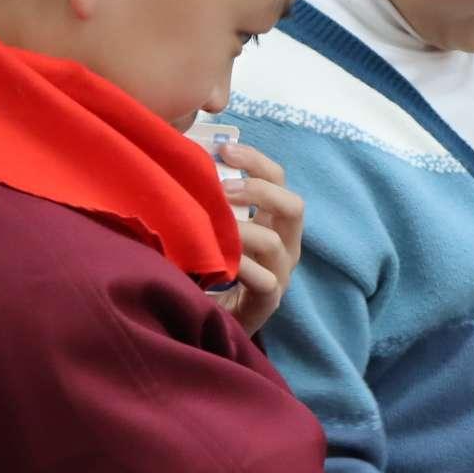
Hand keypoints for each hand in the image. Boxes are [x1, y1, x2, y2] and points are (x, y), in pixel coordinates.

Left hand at [214, 143, 302, 335]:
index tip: (224, 150)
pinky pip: (265, 282)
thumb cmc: (204, 268)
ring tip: (211, 225)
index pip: (278, 180)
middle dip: (259, 190)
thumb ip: (204, 199)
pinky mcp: (268, 303)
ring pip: (277, 243)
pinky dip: (242, 268)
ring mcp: (280, 275)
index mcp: (272, 222)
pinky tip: (217, 262)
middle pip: (293, 205)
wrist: (207, 322)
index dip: (256, 161)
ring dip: (242, 230)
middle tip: (220, 188)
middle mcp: (284, 245)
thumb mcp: (207, 226)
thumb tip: (180, 158)